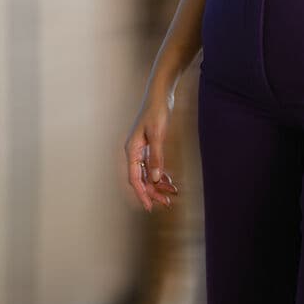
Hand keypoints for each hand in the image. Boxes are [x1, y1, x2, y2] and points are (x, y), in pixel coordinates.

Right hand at [123, 95, 179, 212]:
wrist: (160, 95)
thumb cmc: (157, 112)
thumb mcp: (157, 135)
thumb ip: (156, 157)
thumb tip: (156, 179)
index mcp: (131, 150)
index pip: (134, 179)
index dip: (142, 194)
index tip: (149, 208)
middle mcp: (134, 152)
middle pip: (141, 179)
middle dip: (153, 192)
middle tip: (167, 203)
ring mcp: (141, 150)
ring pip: (147, 174)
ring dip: (158, 185)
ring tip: (172, 193)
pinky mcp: (149, 147)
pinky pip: (152, 167)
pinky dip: (160, 175)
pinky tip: (169, 181)